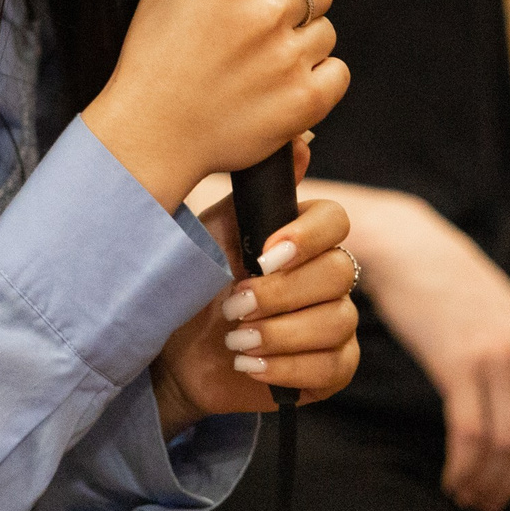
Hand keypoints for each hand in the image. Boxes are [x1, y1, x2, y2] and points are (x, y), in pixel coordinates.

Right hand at [82, 0, 348, 208]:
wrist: (149, 136)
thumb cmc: (153, 59)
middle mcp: (263, 12)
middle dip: (299, 0)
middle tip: (267, 22)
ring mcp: (286, 58)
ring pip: (326, 31)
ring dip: (302, 41)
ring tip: (262, 60)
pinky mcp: (304, 101)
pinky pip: (337, 71)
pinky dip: (318, 76)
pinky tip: (284, 82)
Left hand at [152, 193, 358, 434]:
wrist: (170, 351)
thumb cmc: (192, 285)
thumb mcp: (213, 232)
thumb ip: (254, 193)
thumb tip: (302, 141)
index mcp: (301, 235)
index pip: (335, 220)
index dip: (306, 237)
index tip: (263, 255)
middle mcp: (328, 275)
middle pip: (339, 273)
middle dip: (281, 294)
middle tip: (233, 305)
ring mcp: (335, 323)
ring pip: (336, 322)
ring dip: (278, 334)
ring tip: (234, 340)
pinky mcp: (332, 369)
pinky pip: (333, 367)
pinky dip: (286, 368)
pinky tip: (247, 365)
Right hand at [350, 187, 509, 510]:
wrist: (405, 246)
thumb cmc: (441, 283)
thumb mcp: (495, 316)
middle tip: (488, 505)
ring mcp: (495, 355)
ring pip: (502, 443)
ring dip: (485, 481)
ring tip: (467, 496)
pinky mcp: (459, 362)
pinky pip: (470, 433)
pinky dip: (464, 466)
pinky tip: (452, 478)